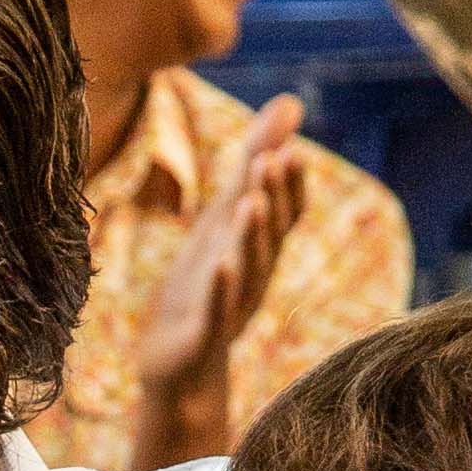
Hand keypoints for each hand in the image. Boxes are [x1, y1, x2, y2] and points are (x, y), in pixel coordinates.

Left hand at [132, 93, 311, 465]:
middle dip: (273, 198)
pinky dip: (221, 286)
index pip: (285, 213)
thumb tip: (291, 103)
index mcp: (260, 249)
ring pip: (247, 266)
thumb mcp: (226, 218)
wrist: (180, 367)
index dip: (290, 185)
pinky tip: (221, 263)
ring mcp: (232, 305)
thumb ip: (255, 164)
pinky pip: (217, 308)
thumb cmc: (205, 284)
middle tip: (273, 160)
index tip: (291, 148)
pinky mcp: (204, 334)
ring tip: (251, 200)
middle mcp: (255, 275)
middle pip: (270, 233)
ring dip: (251, 234)